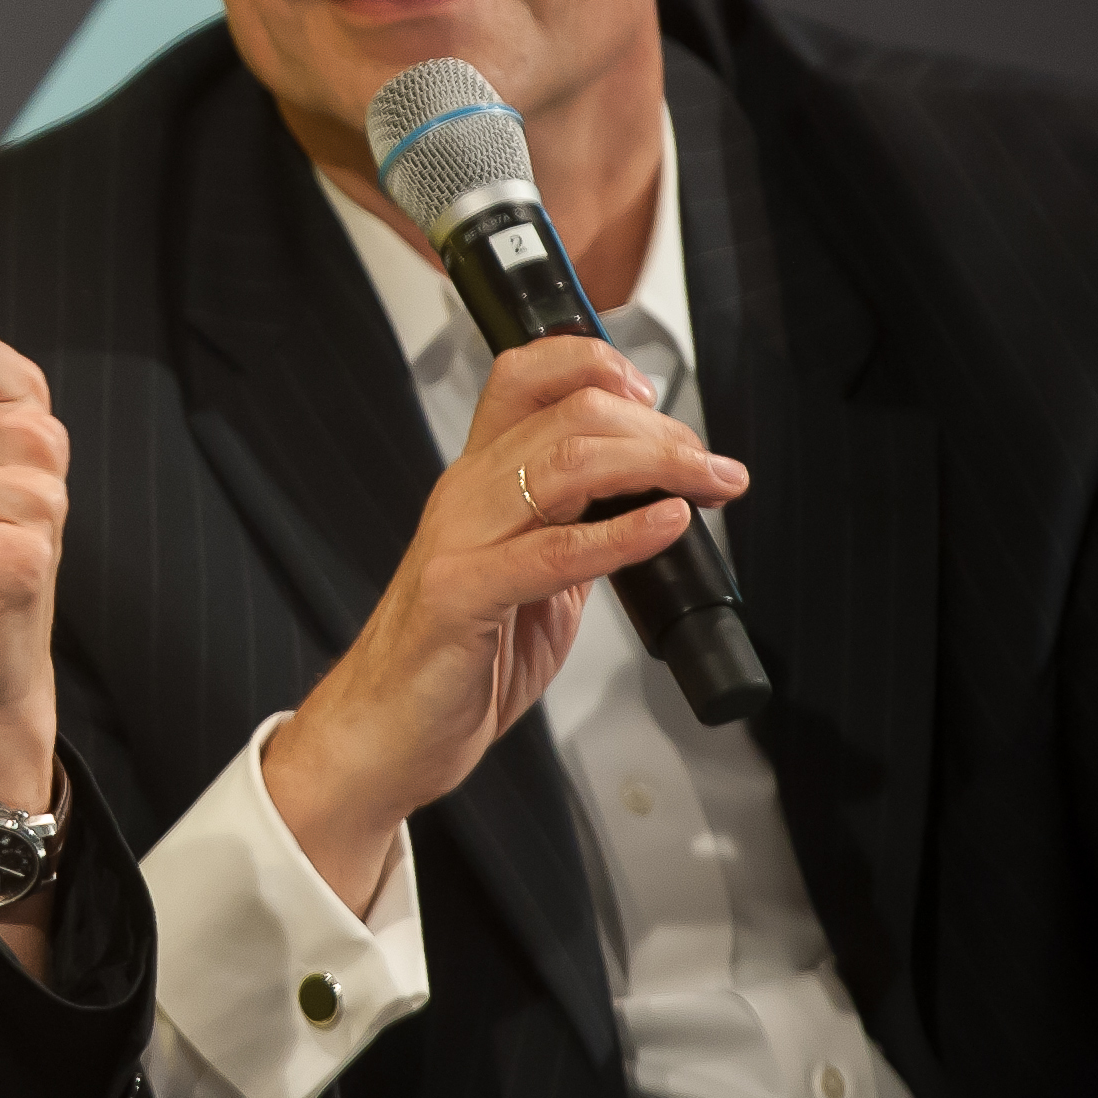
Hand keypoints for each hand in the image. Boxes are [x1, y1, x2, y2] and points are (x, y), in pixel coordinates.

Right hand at [261, 336, 745, 910]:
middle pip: (568, 413)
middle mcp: (466, 496)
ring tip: (709, 484)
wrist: (386, 732)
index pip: (526, 375)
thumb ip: (577, 536)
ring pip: (564, 462)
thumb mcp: (529, 582)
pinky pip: (551, 552)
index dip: (597, 365)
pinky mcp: (460, 596)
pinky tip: (666, 526)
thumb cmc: (454, 662)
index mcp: (479, 481)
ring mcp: (459, 540)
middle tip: (711, 465)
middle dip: (660, 429)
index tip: (658, 398)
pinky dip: (620, 533)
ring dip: (656, 465)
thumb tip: (653, 505)